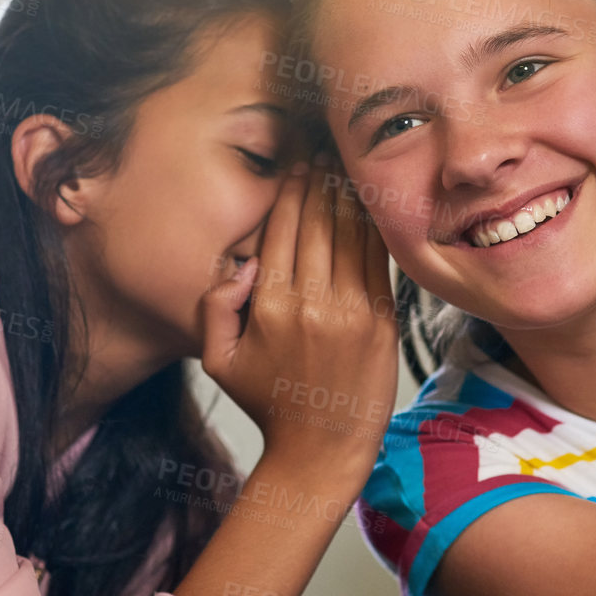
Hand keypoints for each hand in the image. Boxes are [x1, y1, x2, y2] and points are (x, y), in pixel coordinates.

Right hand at [200, 158, 397, 465]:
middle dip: (321, 177)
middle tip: (325, 144)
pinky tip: (372, 203)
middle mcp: (310, 302)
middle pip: (317, 221)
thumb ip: (213, 306)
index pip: (281, 228)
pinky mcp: (381, 321)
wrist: (321, 450)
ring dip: (349, 193)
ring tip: (348, 161)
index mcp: (268, 306)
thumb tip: (239, 264)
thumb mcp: (217, 362)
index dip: (292, 187)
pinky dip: (374, 228)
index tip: (299, 159)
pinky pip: (377, 260)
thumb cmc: (268, 403)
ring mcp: (351, 311)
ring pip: (349, 234)